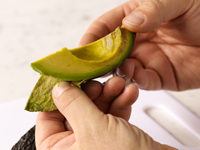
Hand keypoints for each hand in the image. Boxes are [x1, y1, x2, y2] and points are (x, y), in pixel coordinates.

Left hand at [35, 77, 175, 149]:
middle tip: (99, 83)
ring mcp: (95, 141)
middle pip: (75, 109)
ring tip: (119, 85)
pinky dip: (120, 102)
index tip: (68, 77)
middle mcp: (75, 147)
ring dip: (109, 94)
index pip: (47, 116)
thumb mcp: (93, 129)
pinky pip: (111, 115)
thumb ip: (73, 105)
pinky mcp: (113, 137)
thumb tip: (59, 88)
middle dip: (91, 92)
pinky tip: (129, 93)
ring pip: (95, 109)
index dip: (57, 95)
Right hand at [79, 0, 199, 90]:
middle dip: (99, 59)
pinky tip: (132, 74)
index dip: (92, 37)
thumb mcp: (179, 1)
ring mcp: (147, 59)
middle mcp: (138, 41)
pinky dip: (134, 80)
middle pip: (110, 51)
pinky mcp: (158, 76)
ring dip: (116, 70)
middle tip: (92, 65)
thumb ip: (153, 9)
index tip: (83, 47)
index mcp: (137, 18)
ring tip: (118, 67)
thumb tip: (131, 23)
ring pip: (122, 68)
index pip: (106, 27)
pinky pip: (141, 80)